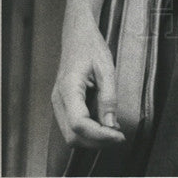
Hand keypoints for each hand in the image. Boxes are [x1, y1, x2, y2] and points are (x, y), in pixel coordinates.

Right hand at [51, 13, 125, 148]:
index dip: (100, 135)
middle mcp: (58, 100)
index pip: (79, 124)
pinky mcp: (63, 105)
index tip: (119, 137)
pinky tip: (104, 125)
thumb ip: (109, 97)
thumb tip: (111, 125)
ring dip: (92, 139)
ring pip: (71, 135)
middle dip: (97, 142)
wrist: (77, 34)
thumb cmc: (90, 46)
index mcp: (68, 88)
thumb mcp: (106, 68)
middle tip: (119, 137)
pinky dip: (88, 131)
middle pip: (72, 136)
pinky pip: (72, 126)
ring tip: (114, 132)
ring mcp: (58, 103)